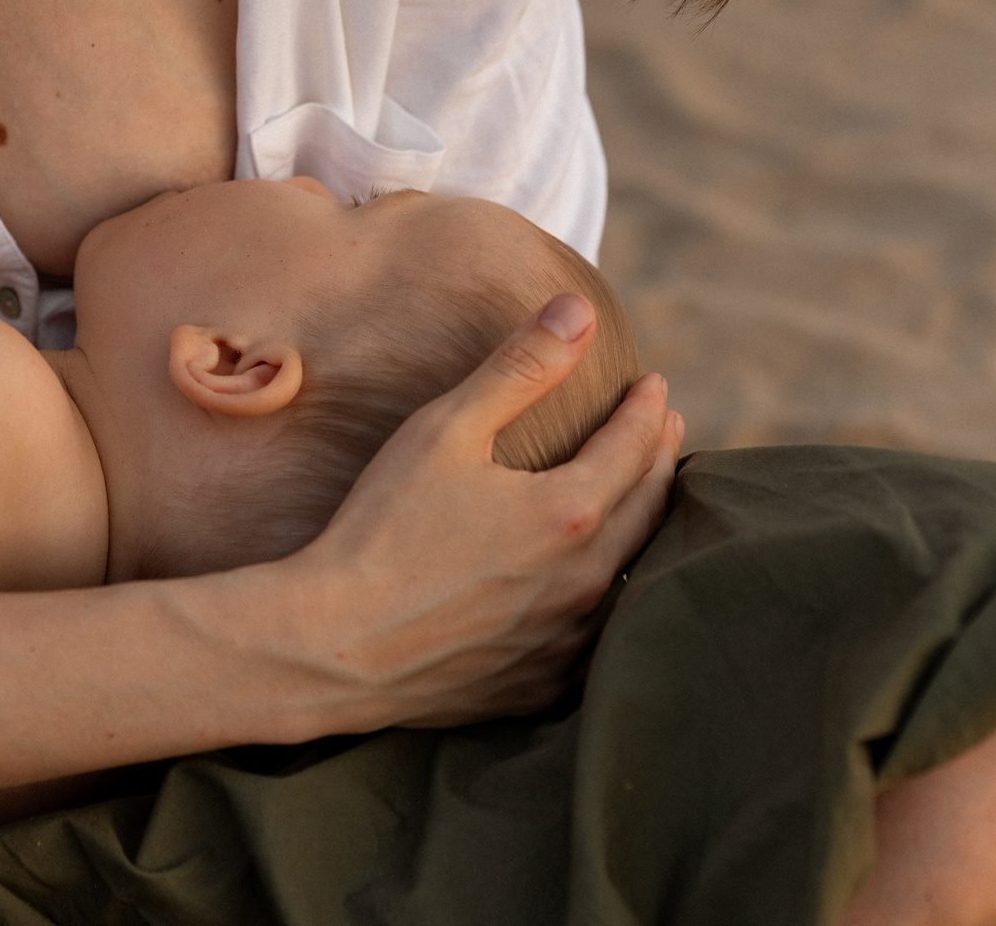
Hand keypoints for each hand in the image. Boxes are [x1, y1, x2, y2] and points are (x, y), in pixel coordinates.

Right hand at [259, 294, 683, 730]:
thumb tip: (577, 310)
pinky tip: (600, 586)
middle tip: (663, 428)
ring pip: (635, 575)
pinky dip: (614, 596)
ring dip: (647, 528)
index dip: (647, 408)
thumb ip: (519, 367)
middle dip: (659, 458)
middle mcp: (586, 582)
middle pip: (650, 508)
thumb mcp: (445, 430)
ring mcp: (567, 641)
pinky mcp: (540, 684)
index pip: (635, 445)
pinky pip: (600, 636)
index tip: (653, 385)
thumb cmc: (381, 530)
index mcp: (570, 512)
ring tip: (641, 498)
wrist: (333, 647)